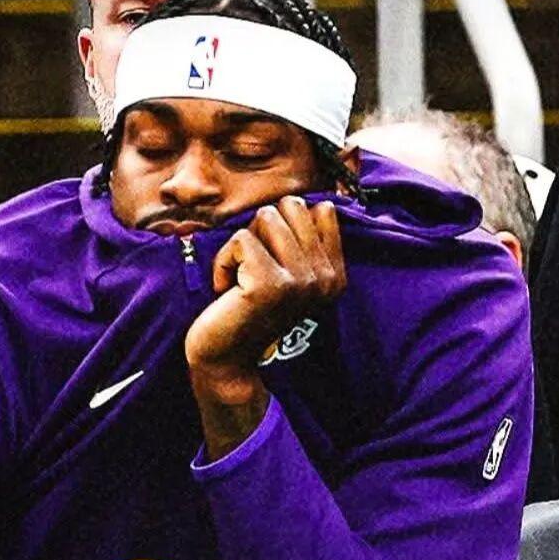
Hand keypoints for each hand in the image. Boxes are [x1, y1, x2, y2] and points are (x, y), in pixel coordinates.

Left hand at [185, 196, 345, 404]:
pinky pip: (239, 239)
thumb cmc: (248, 311)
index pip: (320, 209)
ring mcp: (300, 281)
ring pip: (266, 217)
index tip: (274, 264)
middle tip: (254, 270)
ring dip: (242, 247)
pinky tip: (228, 292)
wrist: (226, 361)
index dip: (284, 227)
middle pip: (292, 206)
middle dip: (263, 231)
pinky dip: (223, 262)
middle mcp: (325, 278)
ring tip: (242, 281)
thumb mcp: (287, 274)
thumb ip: (302, 239)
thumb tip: (307, 198)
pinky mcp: (269, 284)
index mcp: (335, 275)